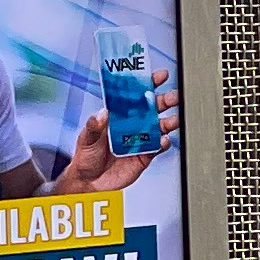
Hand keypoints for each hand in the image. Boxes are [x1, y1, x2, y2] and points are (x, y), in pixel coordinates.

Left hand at [57, 65, 179, 192]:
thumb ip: (94, 125)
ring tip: (173, 120)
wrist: (89, 183)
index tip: (159, 76)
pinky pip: (157, 148)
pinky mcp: (144, 156)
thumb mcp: (86, 138)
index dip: (148, 85)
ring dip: (168, 122)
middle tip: (173, 97)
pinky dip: (162, 144)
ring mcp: (139, 140)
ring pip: (159, 127)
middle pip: (153, 109)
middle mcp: (131, 126)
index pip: (135, 96)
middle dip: (164, 101)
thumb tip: (102, 113)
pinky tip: (163, 140)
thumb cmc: (86, 157)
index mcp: (119, 116)